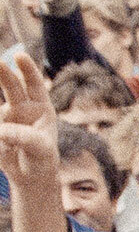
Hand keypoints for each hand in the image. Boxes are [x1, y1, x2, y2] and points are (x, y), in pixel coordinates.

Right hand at [0, 54, 58, 184]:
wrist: (30, 176)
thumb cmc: (42, 159)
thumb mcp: (40, 149)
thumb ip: (25, 137)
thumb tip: (1, 130)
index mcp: (41, 108)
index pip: (34, 84)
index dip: (27, 69)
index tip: (19, 55)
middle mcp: (22, 107)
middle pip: (11, 86)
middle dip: (3, 72)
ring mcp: (6, 115)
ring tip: (4, 124)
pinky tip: (2, 135)